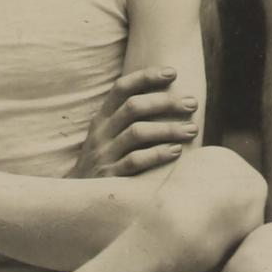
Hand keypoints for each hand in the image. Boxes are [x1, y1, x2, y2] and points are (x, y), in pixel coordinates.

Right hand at [75, 65, 201, 178]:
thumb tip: (172, 97)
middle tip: (193, 103)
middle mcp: (101, 133)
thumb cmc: (106, 161)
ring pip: (137, 132)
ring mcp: (103, 155)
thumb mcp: (109, 136)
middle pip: (133, 107)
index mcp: (102, 119)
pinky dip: (158, 154)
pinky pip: (135, 161)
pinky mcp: (109, 178)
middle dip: (166, 102)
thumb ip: (130, 118)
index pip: (122, 88)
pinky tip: (176, 151)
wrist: (78, 200)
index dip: (146, 76)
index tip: (173, 72)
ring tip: (192, 129)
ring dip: (168, 129)